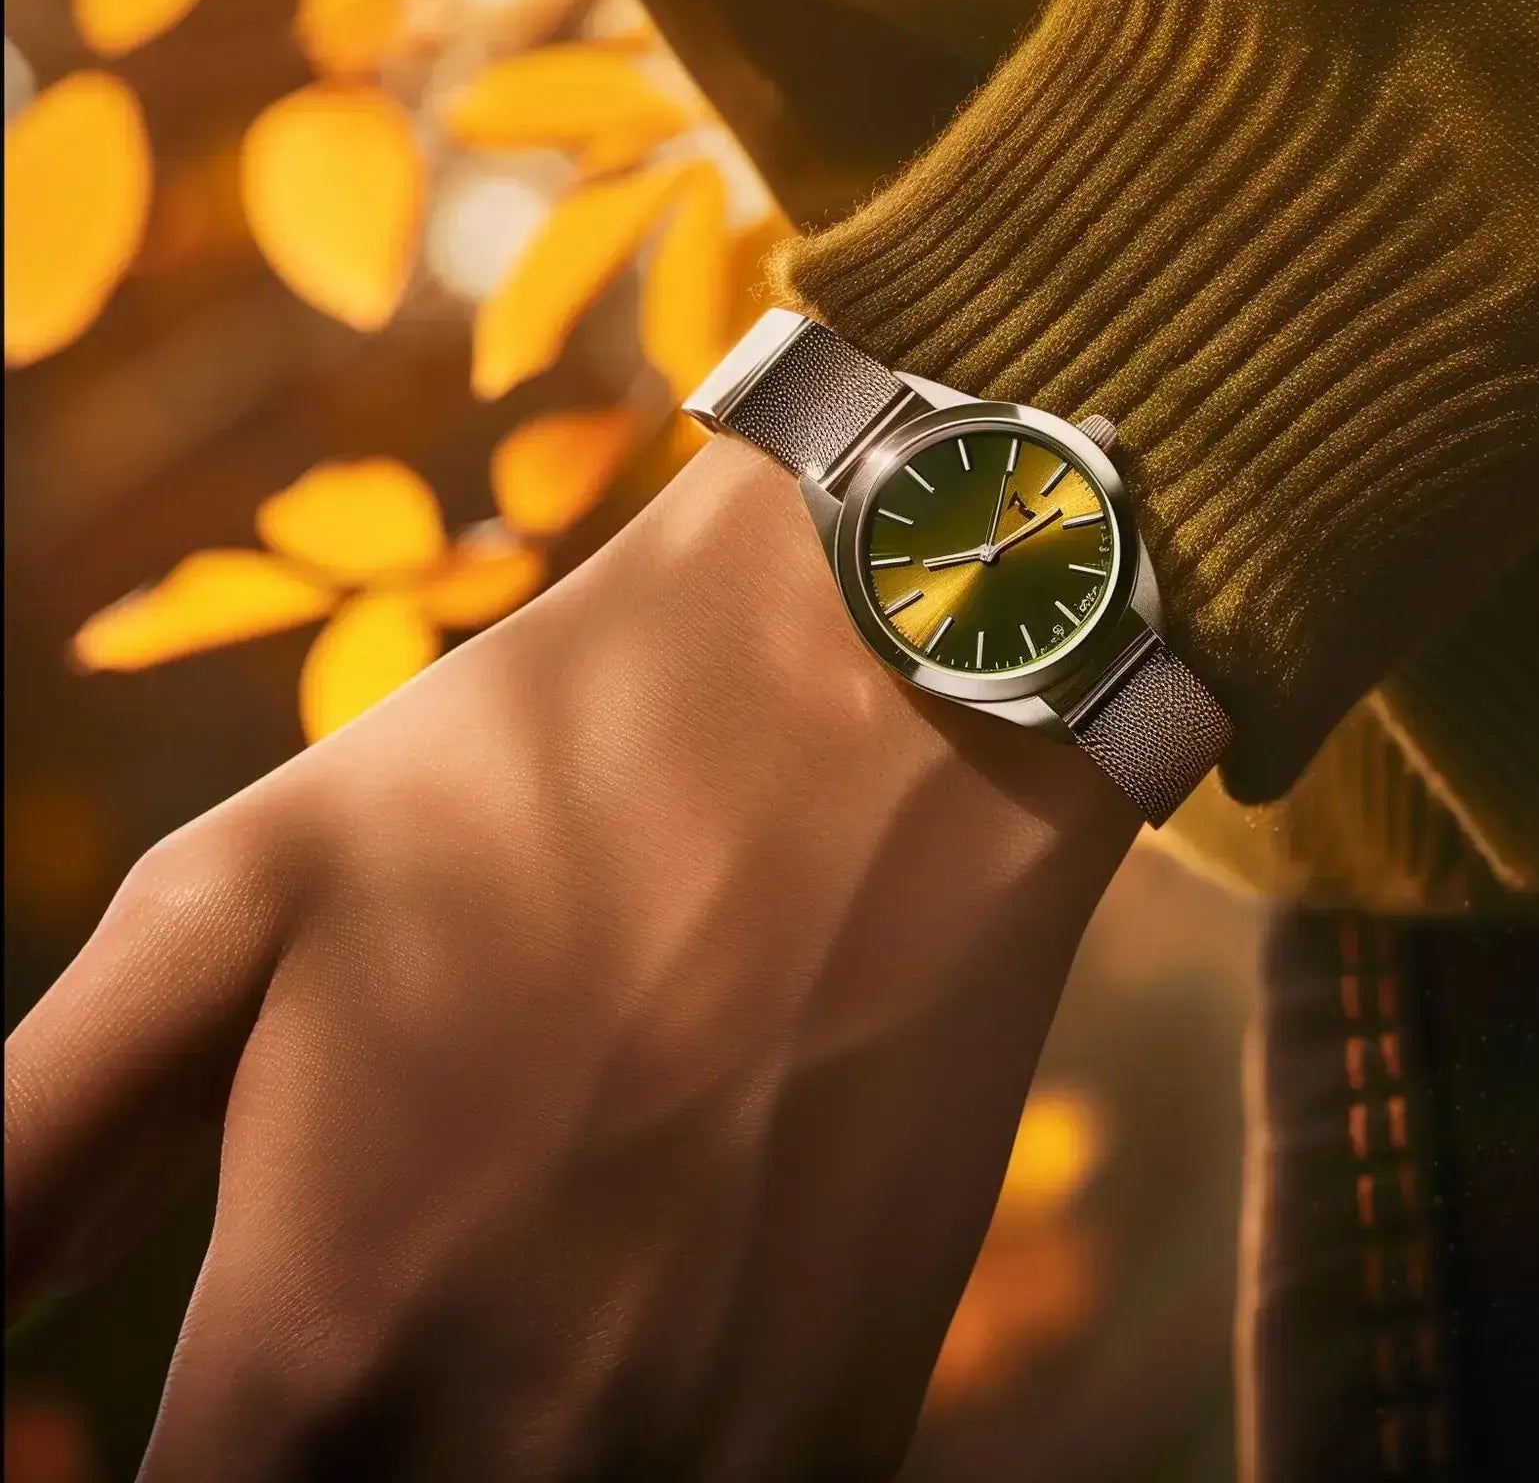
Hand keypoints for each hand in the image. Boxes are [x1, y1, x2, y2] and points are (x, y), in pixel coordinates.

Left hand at [4, 437, 1134, 1479]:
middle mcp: (517, 1452)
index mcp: (316, 1357)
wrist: (879, 704)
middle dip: (322, 1452)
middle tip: (376, 1286)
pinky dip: (633, 1450)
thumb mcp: (225, 910)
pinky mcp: (851, 1416)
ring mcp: (710, 1452)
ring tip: (502, 1271)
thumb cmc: (541, 770)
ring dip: (480, 1450)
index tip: (220, 1385)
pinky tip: (634, 1304)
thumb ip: (18, 1157)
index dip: (176, 1466)